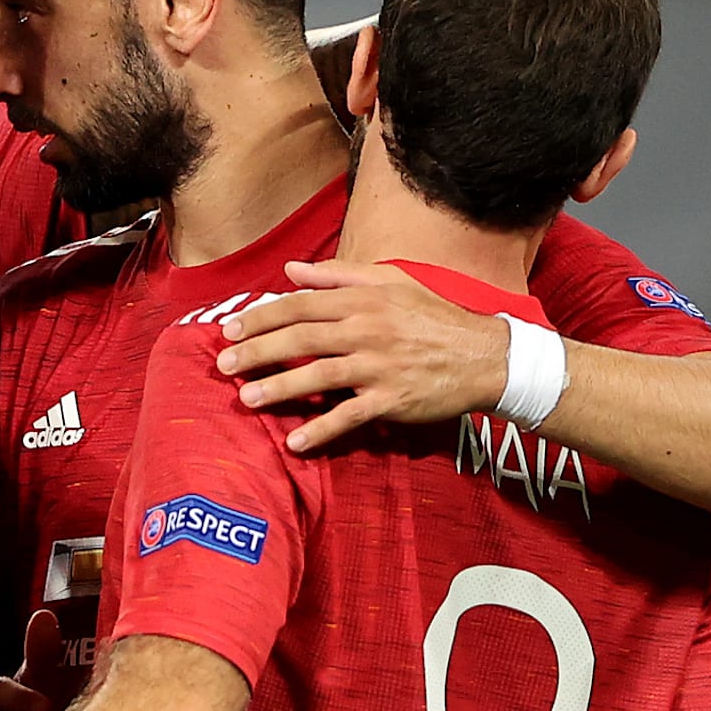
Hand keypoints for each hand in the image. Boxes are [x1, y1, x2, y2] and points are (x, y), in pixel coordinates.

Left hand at [214, 260, 506, 451]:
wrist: (487, 356)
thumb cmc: (435, 316)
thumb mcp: (392, 282)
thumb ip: (338, 274)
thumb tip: (290, 269)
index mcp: (363, 300)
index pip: (299, 306)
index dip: (260, 317)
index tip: (229, 330)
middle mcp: (367, 330)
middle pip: (299, 339)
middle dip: (257, 352)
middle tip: (223, 365)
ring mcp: (379, 366)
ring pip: (318, 376)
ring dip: (279, 389)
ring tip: (246, 399)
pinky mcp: (392, 399)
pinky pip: (350, 416)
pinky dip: (322, 430)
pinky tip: (295, 441)